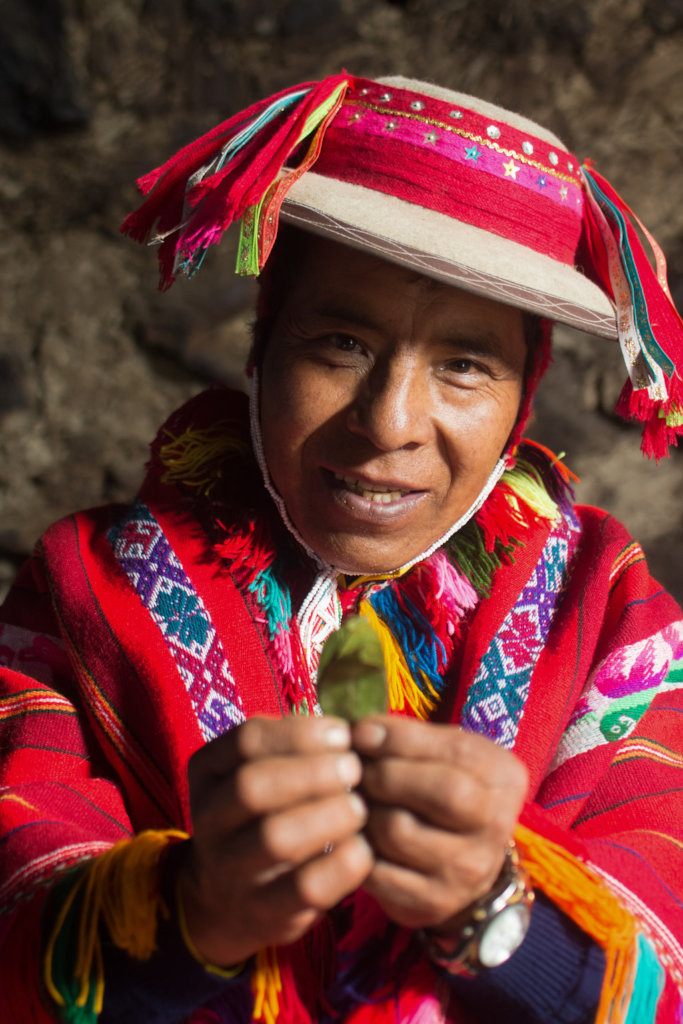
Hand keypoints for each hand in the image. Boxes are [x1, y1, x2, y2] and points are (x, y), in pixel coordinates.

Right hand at [177, 716, 373, 965]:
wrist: (225, 898)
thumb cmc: (262, 814)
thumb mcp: (260, 772)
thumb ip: (293, 748)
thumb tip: (347, 733)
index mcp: (207, 771)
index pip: (246, 740)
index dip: (299, 733)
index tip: (343, 735)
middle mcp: (209, 819)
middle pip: (252, 786)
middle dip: (311, 773)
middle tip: (354, 769)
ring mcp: (230, 869)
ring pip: (274, 838)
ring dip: (326, 816)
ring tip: (359, 806)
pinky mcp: (262, 911)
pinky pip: (303, 888)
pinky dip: (340, 866)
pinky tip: (362, 849)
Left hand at [352, 716, 527, 934]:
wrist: (460, 862)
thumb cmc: (443, 790)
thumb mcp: (442, 753)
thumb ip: (409, 738)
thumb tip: (358, 733)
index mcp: (504, 778)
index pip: (454, 752)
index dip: (399, 739)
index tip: (361, 733)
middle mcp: (496, 827)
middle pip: (440, 792)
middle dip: (385, 774)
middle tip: (357, 770)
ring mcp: (468, 871)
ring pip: (399, 830)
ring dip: (365, 811)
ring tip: (356, 802)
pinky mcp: (433, 903)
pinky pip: (378, 870)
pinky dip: (356, 848)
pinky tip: (355, 834)